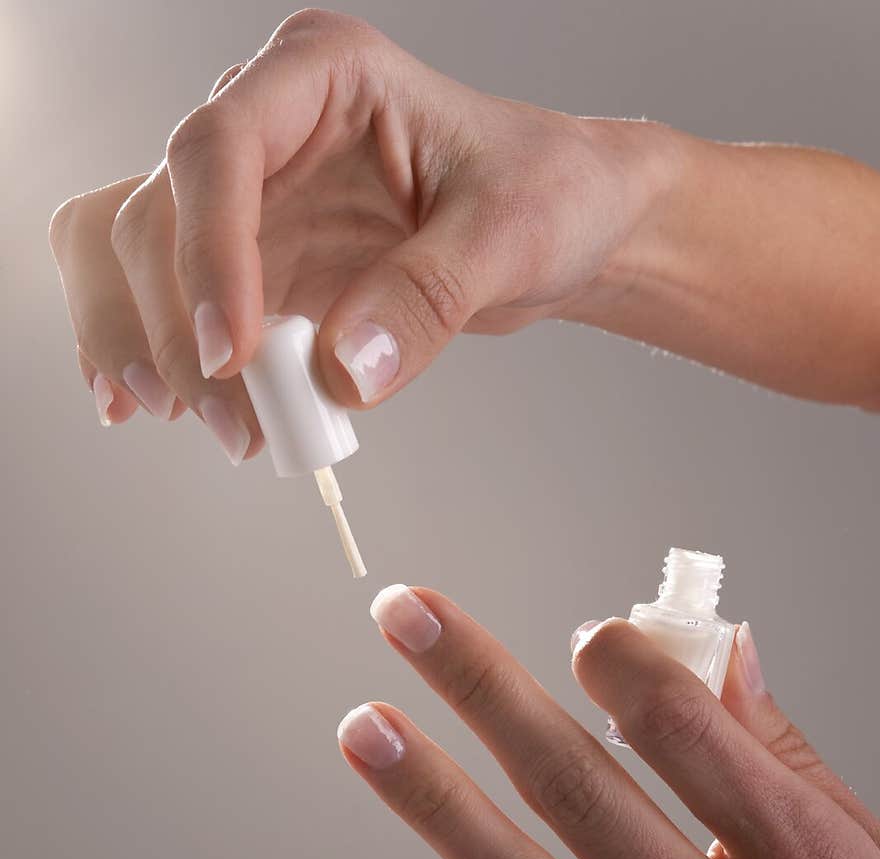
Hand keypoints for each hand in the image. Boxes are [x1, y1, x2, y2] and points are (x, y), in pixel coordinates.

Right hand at [47, 8, 666, 456]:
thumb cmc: (545, 192)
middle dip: (177, 329)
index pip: (217, 148)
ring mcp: (248, 203)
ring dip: (148, 349)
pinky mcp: (250, 269)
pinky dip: (150, 354)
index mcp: (319, 76)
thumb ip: (427, 296)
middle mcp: (265, 131)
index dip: (207, 252)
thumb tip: (341, 371)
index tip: (233, 351)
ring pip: (135, 261)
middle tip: (237, 421)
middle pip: (155, 216)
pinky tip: (156, 410)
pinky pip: (167, 304)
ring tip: (218, 427)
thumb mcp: (511, 235)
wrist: (559, 227)